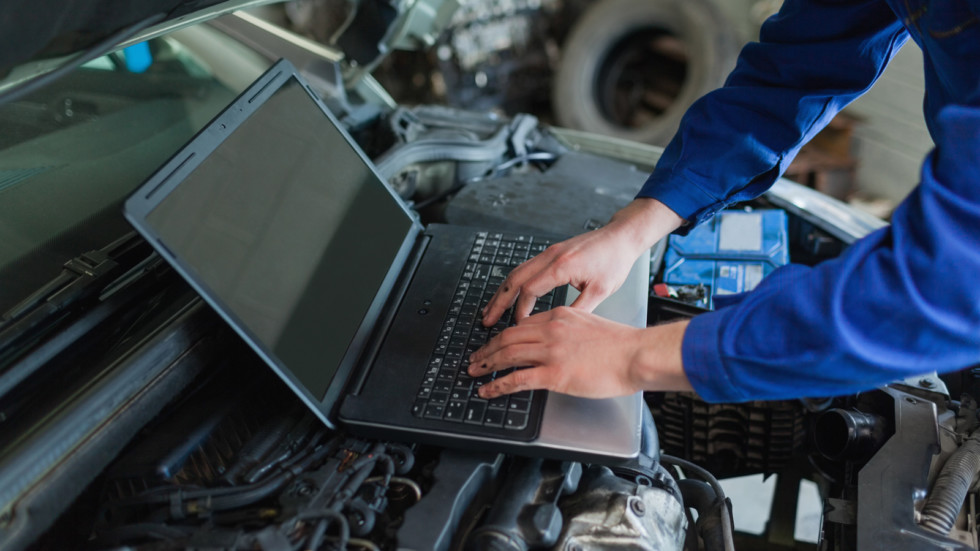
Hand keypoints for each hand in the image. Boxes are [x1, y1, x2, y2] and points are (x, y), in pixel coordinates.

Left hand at [468, 307, 692, 398]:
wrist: (635, 355)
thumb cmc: (621, 345)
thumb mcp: (590, 323)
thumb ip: (570, 328)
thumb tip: (558, 341)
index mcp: (559, 316)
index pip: (522, 324)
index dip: (504, 335)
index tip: (496, 343)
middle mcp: (550, 330)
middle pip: (508, 337)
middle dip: (487, 348)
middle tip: (476, 357)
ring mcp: (550, 352)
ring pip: (507, 355)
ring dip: (486, 363)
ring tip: (474, 372)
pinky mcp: (554, 374)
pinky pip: (516, 378)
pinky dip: (497, 384)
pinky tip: (487, 389)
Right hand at [481, 199, 682, 325]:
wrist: (621, 237)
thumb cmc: (614, 261)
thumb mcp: (600, 291)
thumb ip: (579, 310)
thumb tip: (559, 328)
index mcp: (561, 266)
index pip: (529, 290)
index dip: (520, 310)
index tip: (518, 327)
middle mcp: (550, 257)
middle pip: (514, 279)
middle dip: (498, 301)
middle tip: (486, 320)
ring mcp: (549, 253)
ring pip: (516, 272)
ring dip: (502, 292)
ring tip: (490, 309)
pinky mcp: (551, 253)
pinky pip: (526, 268)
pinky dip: (514, 283)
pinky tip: (510, 294)